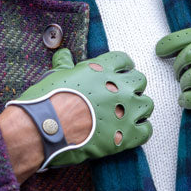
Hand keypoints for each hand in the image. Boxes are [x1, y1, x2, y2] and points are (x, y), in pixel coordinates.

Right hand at [7, 48, 152, 169]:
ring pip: (147, 105)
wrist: (43, 130)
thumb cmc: (47, 101)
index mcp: (101, 69)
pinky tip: (128, 133)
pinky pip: (146, 131)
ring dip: (138, 109)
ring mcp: (125, 110)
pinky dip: (140, 131)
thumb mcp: (55, 76)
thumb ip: (65, 64)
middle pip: (139, 81)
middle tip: (121, 97)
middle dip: (132, 88)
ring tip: (126, 116)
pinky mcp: (125, 135)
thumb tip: (64, 54)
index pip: (123, 60)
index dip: (122, 67)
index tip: (120, 74)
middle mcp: (118, 86)